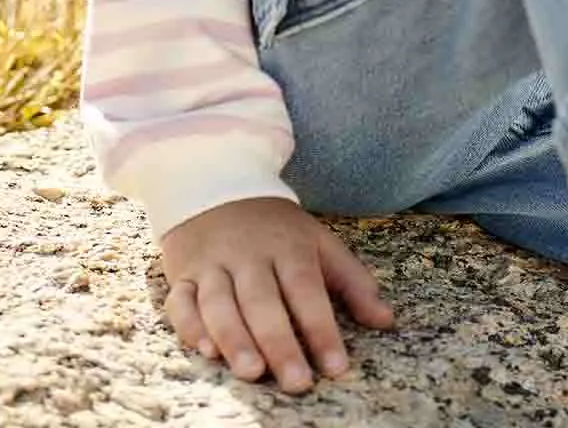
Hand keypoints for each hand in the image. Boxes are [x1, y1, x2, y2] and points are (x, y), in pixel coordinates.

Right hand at [161, 195, 396, 391]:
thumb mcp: (318, 241)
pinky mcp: (182, 274)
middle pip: (264, 301)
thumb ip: (353, 281)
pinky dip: (190, 325)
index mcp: (288, 246)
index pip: (307, 289)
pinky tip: (205, 349)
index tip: (337, 367)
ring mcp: (213, 265)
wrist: (217, 184)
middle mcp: (249, 256)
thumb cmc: (276, 228)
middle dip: (280, 343)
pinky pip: (181, 302)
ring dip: (235, 338)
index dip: (322, 329)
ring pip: (220, 303)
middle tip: (297, 383)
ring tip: (252, 372)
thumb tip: (386, 320)